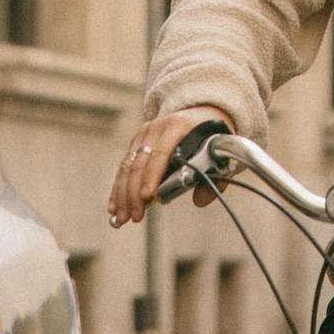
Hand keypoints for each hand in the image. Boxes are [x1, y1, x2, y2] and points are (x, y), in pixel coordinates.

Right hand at [108, 105, 233, 226]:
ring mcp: (143, 135)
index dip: (153, 175)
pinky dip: (119, 189)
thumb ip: (214, 179)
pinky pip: (124, 168)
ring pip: (127, 167)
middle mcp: (156, 128)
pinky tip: (115, 207)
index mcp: (177, 126)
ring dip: (123, 194)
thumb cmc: (210, 140)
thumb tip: (199, 202)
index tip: (148, 197)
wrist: (200, 115)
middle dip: (135, 192)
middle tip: (135, 216)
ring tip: (122, 218)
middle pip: (140, 163)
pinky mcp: (135, 143)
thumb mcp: (218, 155)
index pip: (161, 153)